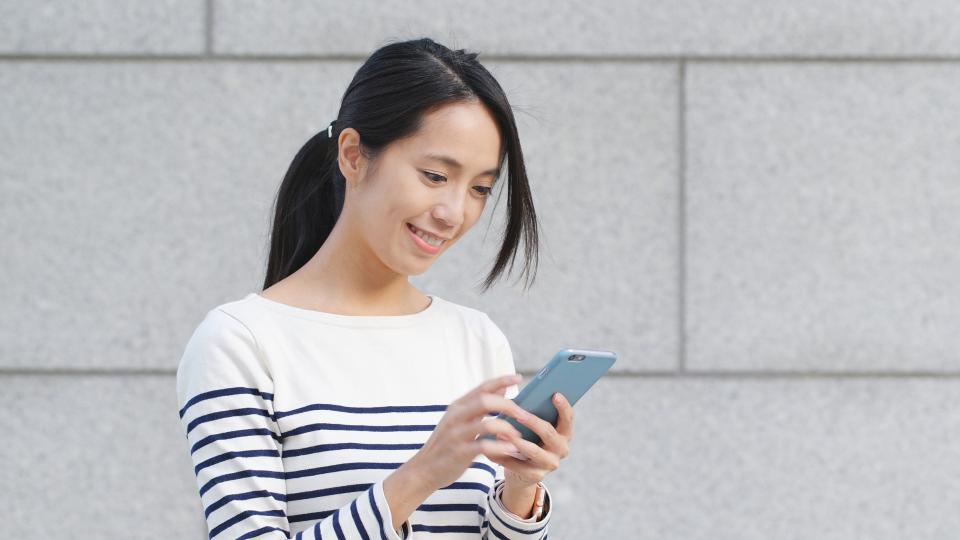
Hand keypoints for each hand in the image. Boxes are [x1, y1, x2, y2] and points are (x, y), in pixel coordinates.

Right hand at [408, 374, 533, 490]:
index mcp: (458, 407)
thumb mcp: (459, 421)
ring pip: (487, 424)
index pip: (482, 388)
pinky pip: (484, 446)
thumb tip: (503, 389)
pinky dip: (500, 448)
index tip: (518, 377)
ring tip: (519, 437)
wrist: (423, 470)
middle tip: (524, 415)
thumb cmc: (446, 445)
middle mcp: (456, 417)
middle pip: (486, 401)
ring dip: (507, 429)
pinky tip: (511, 451)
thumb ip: (480, 406)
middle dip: (509, 406)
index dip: (501, 380)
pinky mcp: (459, 452)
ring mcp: (457, 434)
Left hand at [498, 392, 572, 486]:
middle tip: (518, 414)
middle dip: (532, 422)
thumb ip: (530, 413)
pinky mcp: (536, 476)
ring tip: (500, 433)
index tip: (554, 394)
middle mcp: (561, 449)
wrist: (522, 472)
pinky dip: (503, 456)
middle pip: (548, 433)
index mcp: (564, 433)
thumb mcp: (533, 427)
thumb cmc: (528, 440)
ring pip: (533, 450)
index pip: (568, 418)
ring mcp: (549, 464)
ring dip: (516, 441)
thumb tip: (512, 398)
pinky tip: (489, 450)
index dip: (563, 406)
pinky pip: (518, 465)